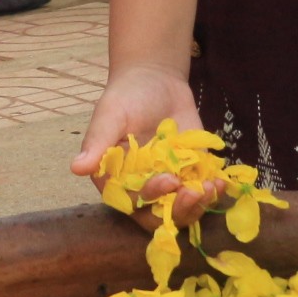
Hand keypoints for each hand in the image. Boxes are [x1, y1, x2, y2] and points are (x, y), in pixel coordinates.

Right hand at [72, 65, 225, 231]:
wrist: (156, 80)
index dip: (150, 199)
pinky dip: (213, 193)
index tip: (168, 180)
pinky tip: (221, 182)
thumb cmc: (126, 96)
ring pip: (183, 210)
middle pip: (160, 216)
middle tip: (194, 192)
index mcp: (117, 181)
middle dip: (179, 210)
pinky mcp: (192, 175)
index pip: (132, 204)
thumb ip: (98, 143)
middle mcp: (143, 189)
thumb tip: (76, 168)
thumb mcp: (111, 115)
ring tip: (211, 188)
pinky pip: (202, 194)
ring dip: (199, 205)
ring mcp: (170, 184)